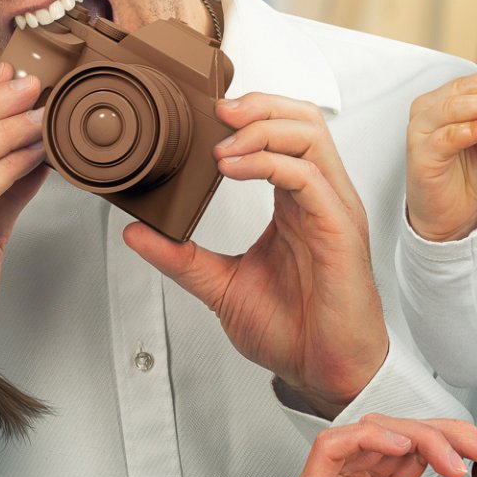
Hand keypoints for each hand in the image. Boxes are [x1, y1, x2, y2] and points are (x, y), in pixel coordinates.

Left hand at [123, 93, 384, 416]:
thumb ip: (181, 256)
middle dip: (258, 105)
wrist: (324, 371)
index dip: (250, 115)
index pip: (286, 132)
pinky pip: (308, 177)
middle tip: (213, 113)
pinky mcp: (340, 229)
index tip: (205, 117)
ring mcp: (334, 210)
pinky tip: (233, 169)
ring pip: (310, 136)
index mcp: (298, 203)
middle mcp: (321, 198)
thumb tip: (136, 232)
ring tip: (220, 146)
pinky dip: (268, 163)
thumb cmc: (294, 330)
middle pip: (303, 119)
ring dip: (260, 128)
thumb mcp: (222, 285)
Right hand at [404, 69, 476, 242]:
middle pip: (460, 90)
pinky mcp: (421, 155)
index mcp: (444, 102)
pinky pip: (447, 137)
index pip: (471, 82)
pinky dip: (471, 129)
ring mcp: (421, 132)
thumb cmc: (471, 174)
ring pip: (451, 109)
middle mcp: (429, 112)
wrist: (453, 214)